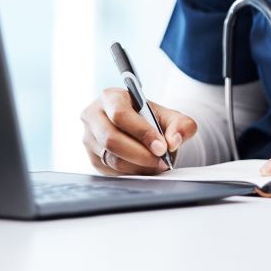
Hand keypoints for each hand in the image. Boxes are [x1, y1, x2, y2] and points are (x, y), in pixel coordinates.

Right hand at [80, 88, 196, 175]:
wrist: (142, 131)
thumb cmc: (154, 120)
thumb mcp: (172, 117)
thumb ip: (181, 125)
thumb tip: (173, 141)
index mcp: (111, 97)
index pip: (121, 115)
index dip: (142, 132)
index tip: (162, 147)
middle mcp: (94, 116)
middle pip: (111, 139)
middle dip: (140, 154)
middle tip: (161, 160)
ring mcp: (89, 139)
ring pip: (110, 158)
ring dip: (137, 166)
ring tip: (157, 165)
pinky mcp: (92, 159)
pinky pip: (110, 171)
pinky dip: (131, 173)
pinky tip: (145, 169)